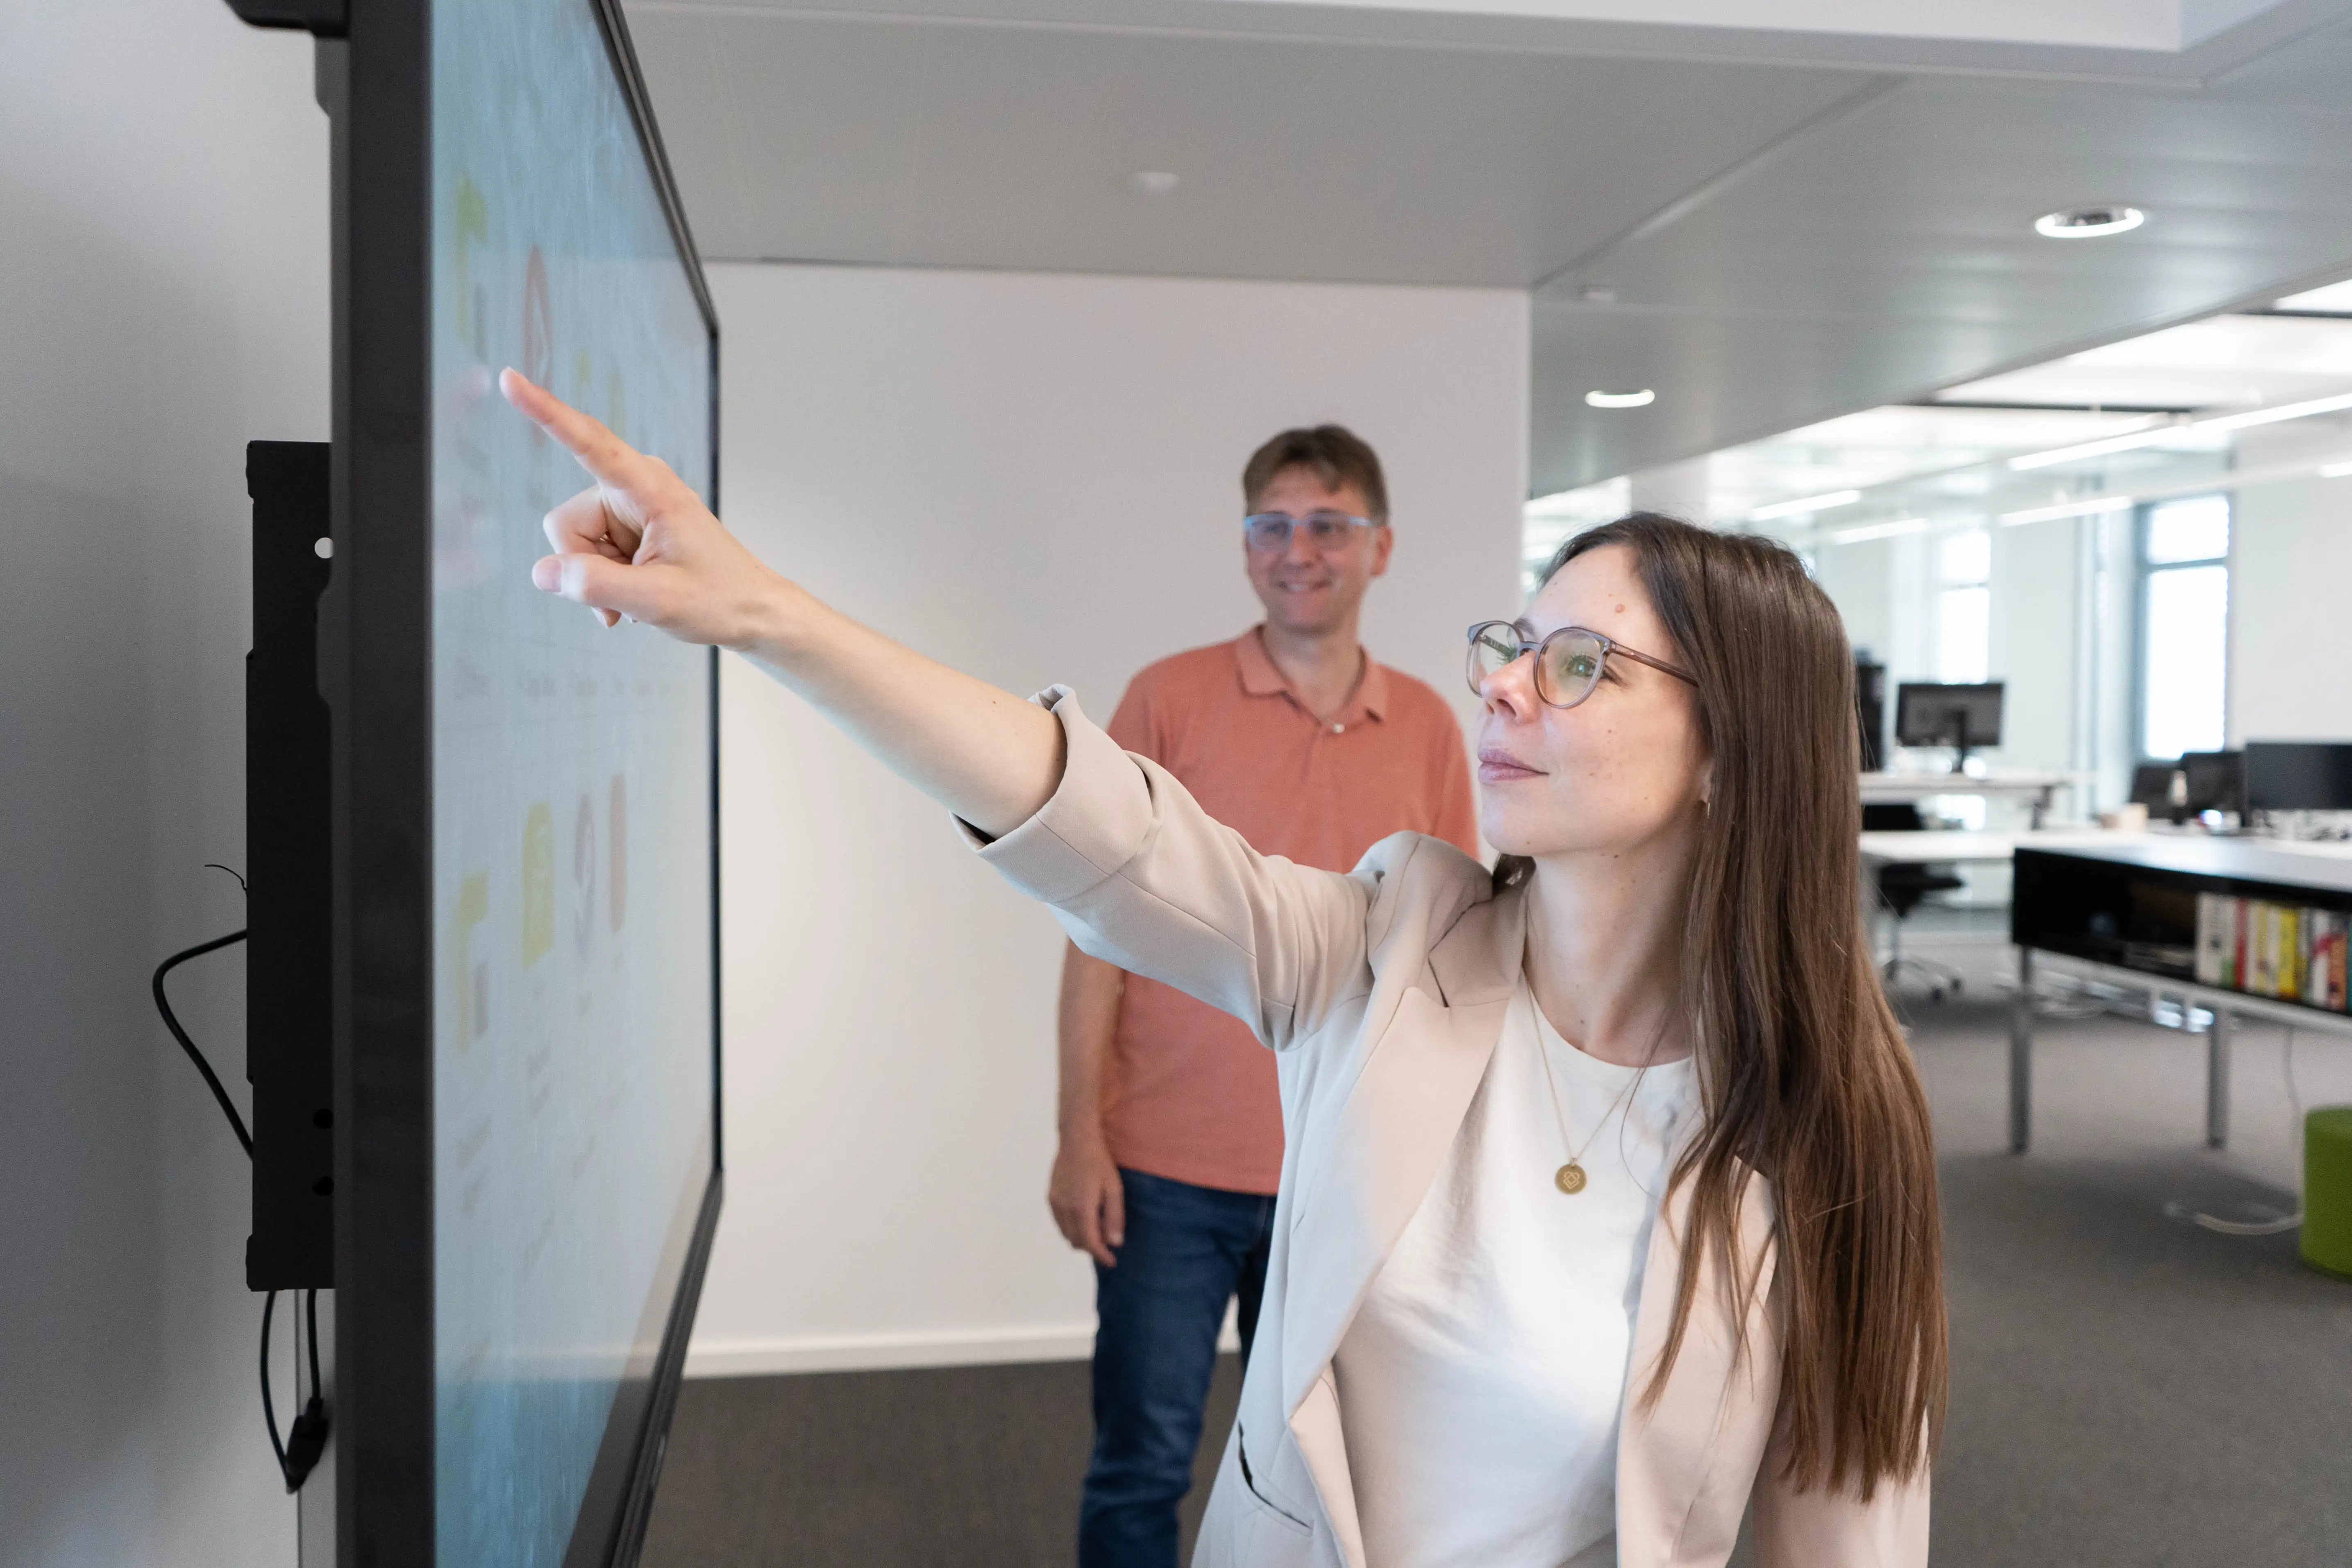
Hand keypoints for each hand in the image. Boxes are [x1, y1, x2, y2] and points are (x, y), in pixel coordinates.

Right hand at [501, 367, 782, 648]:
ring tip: (635, 599)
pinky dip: (604, 579)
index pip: (589, 442)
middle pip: (568, 521)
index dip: (545, 411)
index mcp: (651, 489)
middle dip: (583, 566)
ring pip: (576, 541)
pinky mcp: (631, 526)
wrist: (753, 612)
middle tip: (622, 602)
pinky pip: (591, 552)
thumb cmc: (719, 599)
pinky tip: (632, 598)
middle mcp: (637, 486)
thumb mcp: (655, 600)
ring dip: (596, 578)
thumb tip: (542, 572)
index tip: (511, 379)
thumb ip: (594, 584)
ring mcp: (633, 506)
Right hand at [1048, 1135, 1125, 1267]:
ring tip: (1096, 1230)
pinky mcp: (1051, 1197)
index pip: (1090, 1243)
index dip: (1101, 1255)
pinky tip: (1083, 1218)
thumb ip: (1114, 1217)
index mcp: (1082, 1209)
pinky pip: (1060, 1222)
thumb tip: (1114, 1243)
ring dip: (1080, 1238)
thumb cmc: (1100, 1163)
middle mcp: (1064, 1209)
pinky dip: (1071, 1227)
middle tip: (1107, 1243)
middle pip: (1077, 1242)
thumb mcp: (1114, 1189)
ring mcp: (1055, 1203)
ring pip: (1066, 1234)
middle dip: (1092, 1247)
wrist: (1076, 1140)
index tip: (1112, 1262)